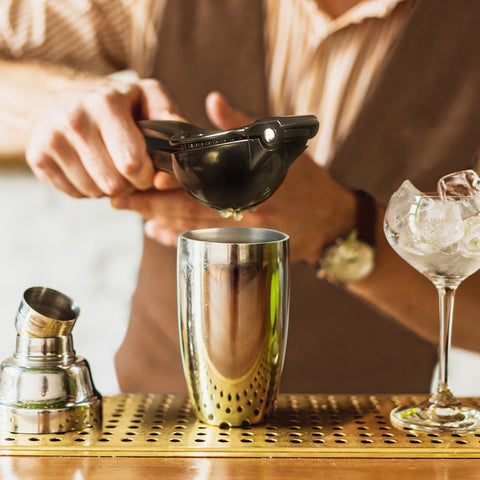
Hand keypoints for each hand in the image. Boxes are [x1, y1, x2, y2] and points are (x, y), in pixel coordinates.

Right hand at [26, 76, 180, 197]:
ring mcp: (52, 140)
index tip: (147, 169)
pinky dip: (88, 188)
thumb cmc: (111, 101)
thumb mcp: (144, 95)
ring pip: (96, 192)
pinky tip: (89, 167)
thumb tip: (182, 136)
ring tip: (109, 164)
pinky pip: (76, 194)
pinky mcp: (38, 158)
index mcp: (105, 104)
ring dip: (109, 187)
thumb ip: (168, 114)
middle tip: (129, 169)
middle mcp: (74, 121)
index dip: (146, 176)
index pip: (132, 164)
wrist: (56, 96)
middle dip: (130, 184)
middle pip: (115, 184)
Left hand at [111, 92, 355, 262]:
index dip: (164, 182)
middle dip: (148, 205)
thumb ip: (243, 124)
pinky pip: (204, 241)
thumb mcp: (281, 145)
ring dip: (158, 219)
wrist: (332, 224)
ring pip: (191, 226)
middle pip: (185, 208)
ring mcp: (239, 230)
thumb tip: (212, 100)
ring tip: (132, 212)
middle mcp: (240, 209)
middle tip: (117, 200)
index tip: (135, 177)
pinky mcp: (241, 243)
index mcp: (248, 180)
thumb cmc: (309, 183)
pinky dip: (180, 237)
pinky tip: (159, 232)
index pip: (198, 181)